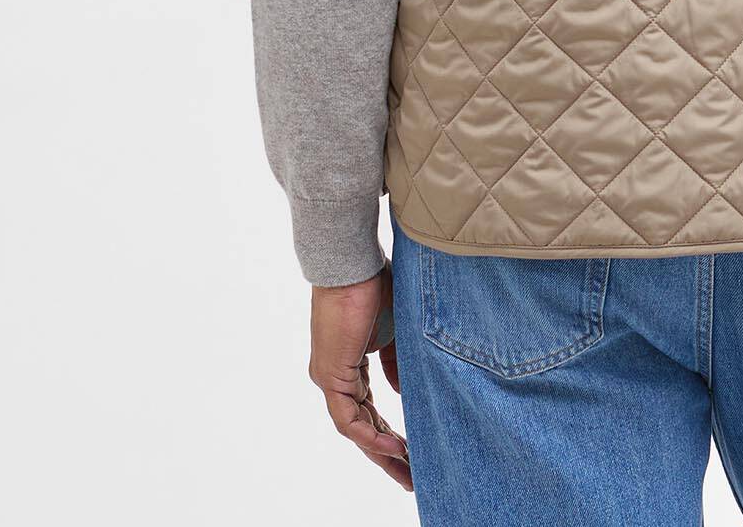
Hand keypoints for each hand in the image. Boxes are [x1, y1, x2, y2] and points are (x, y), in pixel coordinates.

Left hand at [309, 267, 411, 489]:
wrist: (353, 265)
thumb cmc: (373, 286)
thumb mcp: (394, 331)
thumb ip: (396, 364)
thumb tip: (400, 393)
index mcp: (349, 366)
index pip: (369, 411)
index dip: (390, 434)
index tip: (413, 451)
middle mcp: (335, 377)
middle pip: (362, 427)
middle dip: (387, 455)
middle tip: (410, 478)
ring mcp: (329, 378)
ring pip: (355, 429)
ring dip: (381, 452)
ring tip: (407, 471)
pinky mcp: (330, 375)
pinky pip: (349, 419)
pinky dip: (371, 436)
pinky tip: (394, 447)